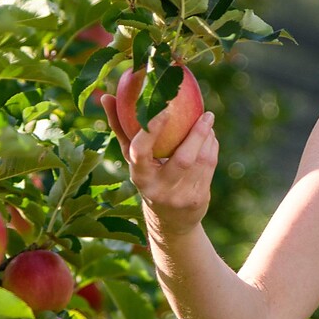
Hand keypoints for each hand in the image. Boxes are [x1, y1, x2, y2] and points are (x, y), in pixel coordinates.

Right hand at [97, 95, 216, 239]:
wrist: (169, 221)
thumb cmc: (148, 177)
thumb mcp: (133, 159)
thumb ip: (121, 128)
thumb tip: (107, 96)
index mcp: (139, 176)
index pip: (140, 152)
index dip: (151, 130)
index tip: (165, 109)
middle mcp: (158, 189)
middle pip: (183, 158)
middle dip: (197, 133)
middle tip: (205, 113)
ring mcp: (180, 196)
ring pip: (200, 161)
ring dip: (208, 138)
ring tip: (207, 121)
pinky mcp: (198, 199)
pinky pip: (209, 167)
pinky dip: (212, 148)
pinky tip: (210, 137)